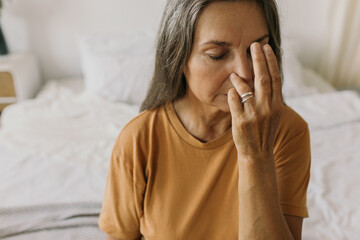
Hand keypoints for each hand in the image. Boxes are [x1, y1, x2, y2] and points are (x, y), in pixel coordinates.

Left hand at [227, 42, 283, 160]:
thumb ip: (271, 96)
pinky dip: (232, 93)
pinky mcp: (240, 121)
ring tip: (234, 73)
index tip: (266, 47)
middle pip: (263, 79)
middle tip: (253, 45)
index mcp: (277, 105)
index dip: (271, 61)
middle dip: (258, 60)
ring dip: (240, 78)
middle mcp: (267, 108)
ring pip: (246, 89)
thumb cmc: (264, 131)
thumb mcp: (273, 114)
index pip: (276, 78)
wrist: (257, 153)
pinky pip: (234, 101)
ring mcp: (253, 115)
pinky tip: (230, 89)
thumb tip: (266, 75)